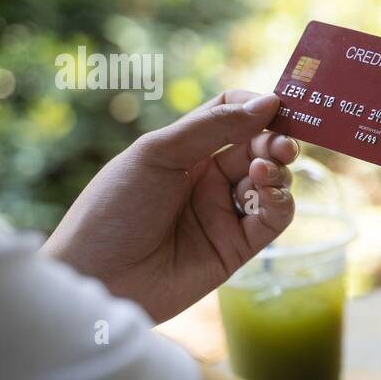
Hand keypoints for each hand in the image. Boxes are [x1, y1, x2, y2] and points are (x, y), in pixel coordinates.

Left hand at [43, 91, 299, 322]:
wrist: (98, 278)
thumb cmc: (113, 209)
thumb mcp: (157, 154)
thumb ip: (214, 126)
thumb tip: (270, 102)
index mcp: (185, 150)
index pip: (233, 115)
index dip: (258, 107)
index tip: (276, 106)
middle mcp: (208, 178)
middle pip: (259, 147)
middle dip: (276, 141)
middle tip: (283, 145)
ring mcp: (224, 212)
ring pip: (272, 182)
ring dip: (278, 171)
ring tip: (263, 171)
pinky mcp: (237, 247)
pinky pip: (273, 219)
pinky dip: (280, 202)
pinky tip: (266, 193)